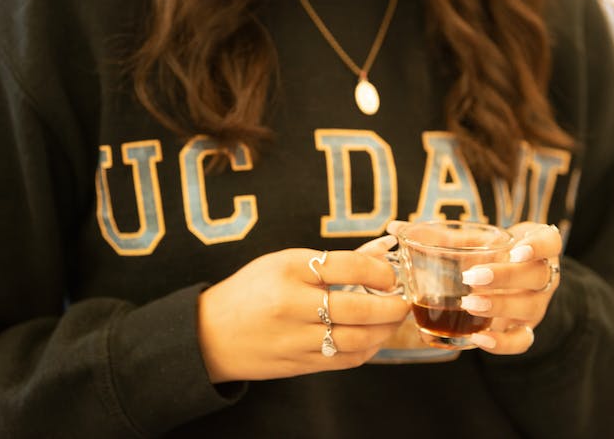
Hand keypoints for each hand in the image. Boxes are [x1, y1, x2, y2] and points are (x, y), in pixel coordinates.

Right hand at [197, 240, 407, 382]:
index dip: (379, 271)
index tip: (391, 275)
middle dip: (391, 306)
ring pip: (356, 339)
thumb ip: (336, 260)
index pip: (346, 266)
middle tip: (404, 300)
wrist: (209, 335)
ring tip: (394, 319)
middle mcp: (291, 305)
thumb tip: (384, 250)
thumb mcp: (285, 262)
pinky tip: (374, 338)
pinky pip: (344, 360)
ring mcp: (294, 339)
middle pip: (356, 308)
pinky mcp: (299, 364)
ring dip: (384, 330)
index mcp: (287, 269)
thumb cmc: (251, 291)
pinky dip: (367, 349)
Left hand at [387, 220, 561, 355]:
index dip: (538, 246)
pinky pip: (521, 341)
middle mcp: (542, 276)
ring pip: (529, 309)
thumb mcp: (469, 240)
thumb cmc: (484, 253)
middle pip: (537, 277)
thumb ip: (437, 236)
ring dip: (499, 307)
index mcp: (535, 246)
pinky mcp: (524, 329)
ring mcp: (536, 305)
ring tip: (468, 304)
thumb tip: (393, 226)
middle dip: (505, 278)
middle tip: (472, 278)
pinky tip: (476, 337)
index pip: (551, 242)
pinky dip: (501, 343)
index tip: (515, 249)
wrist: (502, 281)